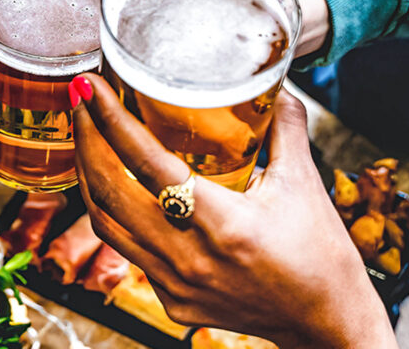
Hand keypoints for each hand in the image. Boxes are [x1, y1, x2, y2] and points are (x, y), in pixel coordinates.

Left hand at [70, 74, 397, 348]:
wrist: (328, 325)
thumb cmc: (321, 257)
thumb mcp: (305, 185)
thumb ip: (285, 129)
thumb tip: (277, 84)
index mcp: (223, 223)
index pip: (147, 162)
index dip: (112, 120)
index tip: (89, 87)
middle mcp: (189, 256)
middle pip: (108, 191)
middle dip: (85, 139)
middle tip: (79, 102)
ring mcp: (174, 282)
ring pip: (105, 223)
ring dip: (89, 177)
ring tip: (87, 137)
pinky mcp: (170, 299)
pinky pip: (125, 249)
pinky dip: (113, 214)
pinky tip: (115, 187)